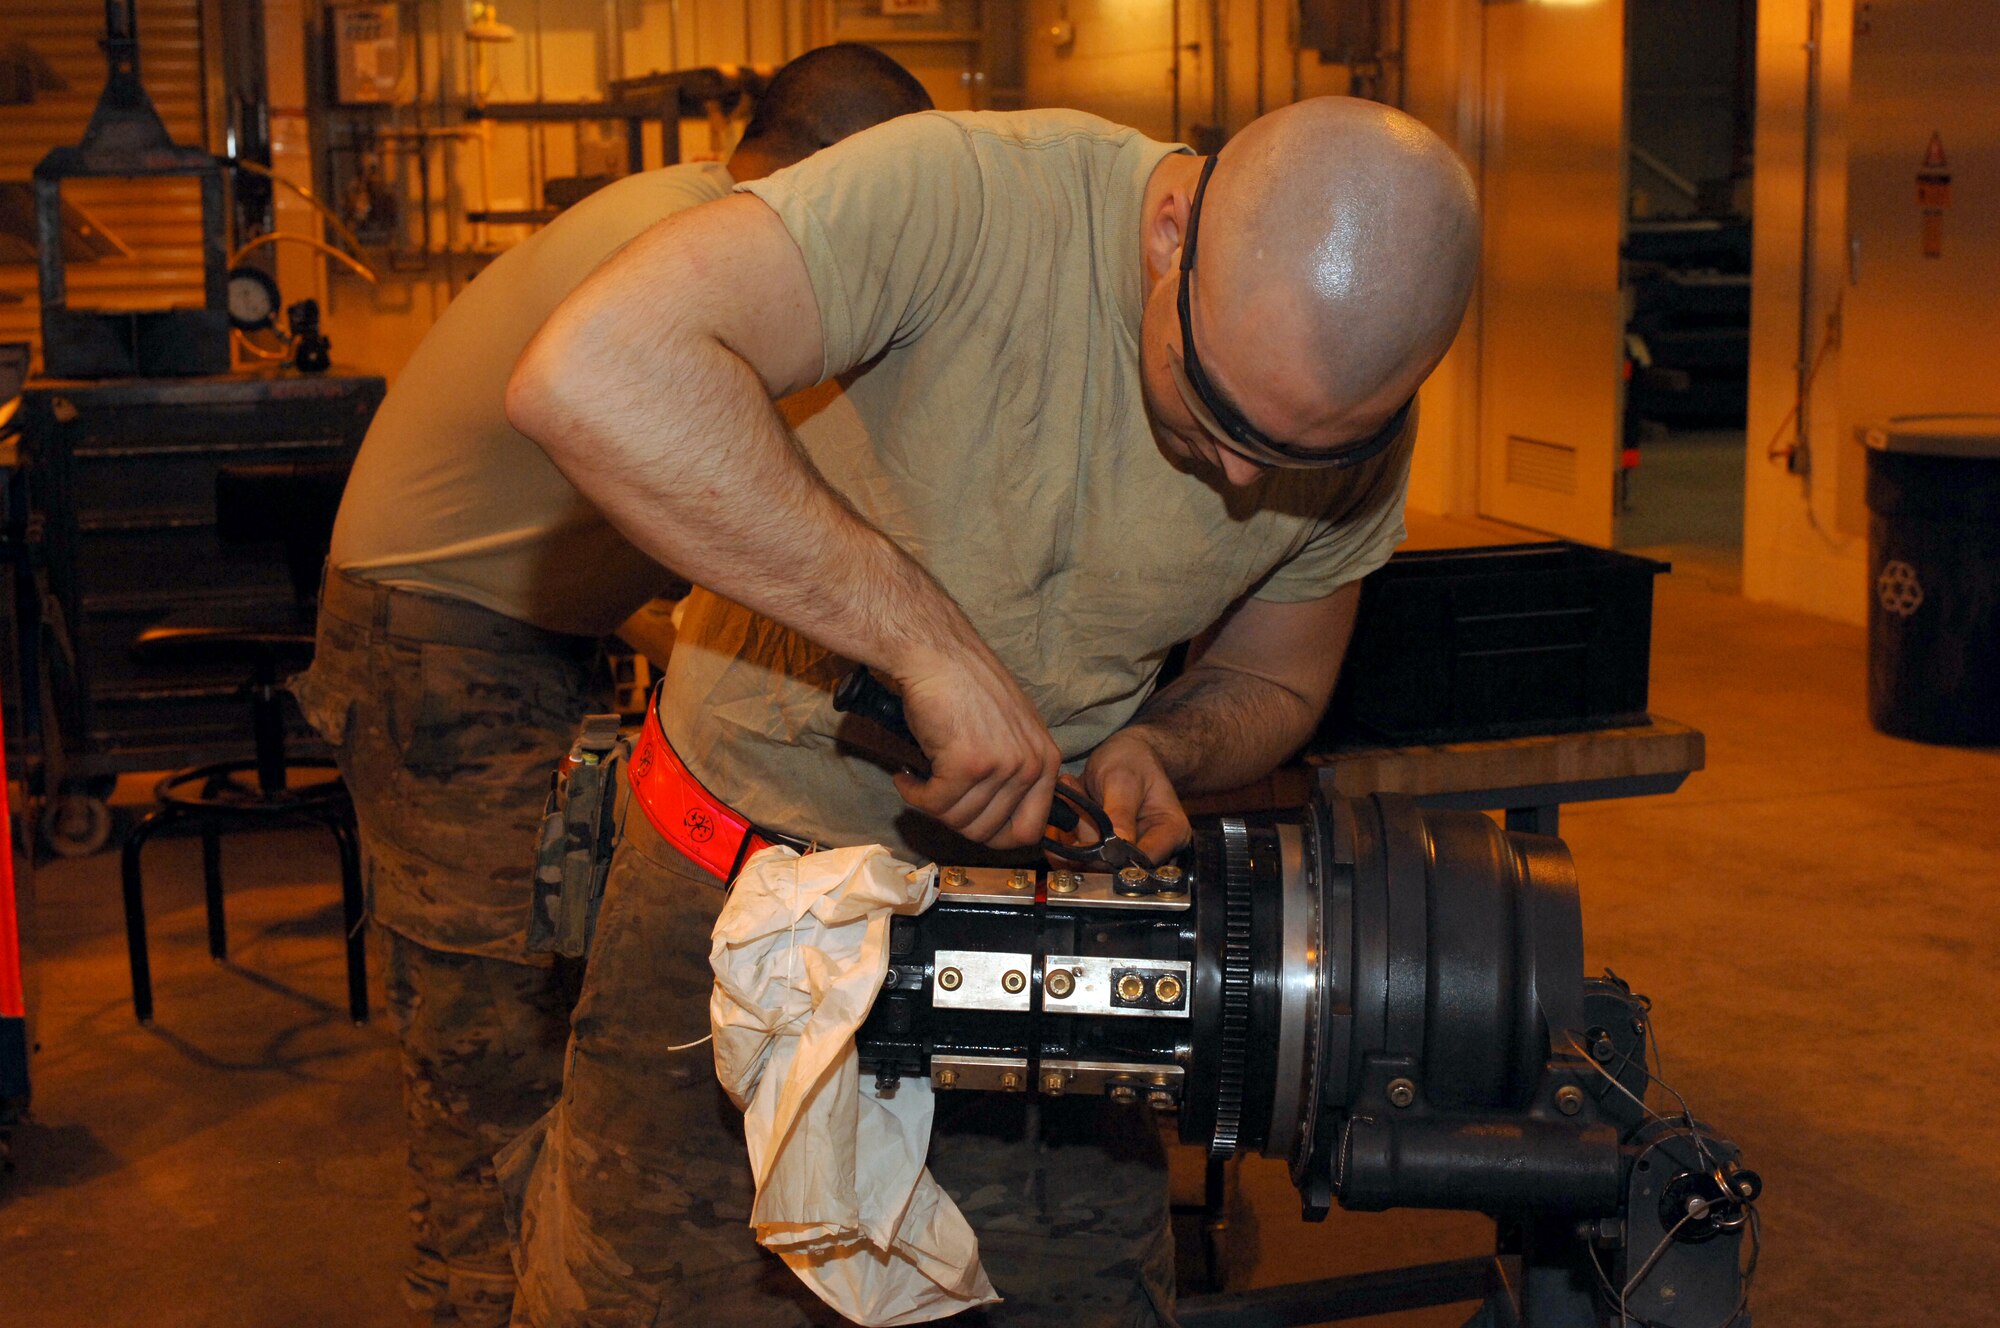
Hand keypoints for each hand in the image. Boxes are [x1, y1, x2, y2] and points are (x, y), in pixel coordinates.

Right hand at [888, 646, 1060, 849]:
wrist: (936, 653)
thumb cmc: (965, 688)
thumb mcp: (1011, 731)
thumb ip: (1015, 772)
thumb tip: (998, 820)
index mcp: (1047, 760)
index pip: (1029, 830)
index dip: (993, 836)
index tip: (969, 824)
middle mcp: (1031, 765)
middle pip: (988, 831)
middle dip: (954, 821)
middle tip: (936, 798)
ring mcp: (1002, 765)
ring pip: (958, 820)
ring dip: (930, 806)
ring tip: (919, 781)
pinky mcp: (968, 763)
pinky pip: (934, 804)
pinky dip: (913, 794)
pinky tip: (907, 775)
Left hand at [1081, 729, 1191, 866]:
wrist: (1123, 752)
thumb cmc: (1131, 760)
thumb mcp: (1123, 780)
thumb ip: (1119, 814)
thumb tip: (1113, 851)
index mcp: (1171, 832)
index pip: (1142, 862)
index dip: (1112, 857)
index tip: (1084, 839)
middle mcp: (1154, 848)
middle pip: (1116, 865)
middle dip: (1088, 840)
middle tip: (1076, 805)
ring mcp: (1129, 850)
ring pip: (1094, 861)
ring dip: (1075, 833)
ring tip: (1076, 796)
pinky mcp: (1107, 850)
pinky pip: (1080, 854)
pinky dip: (1068, 833)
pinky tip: (1070, 804)